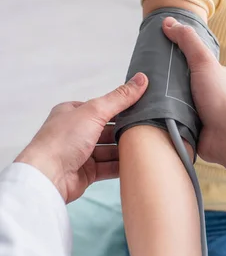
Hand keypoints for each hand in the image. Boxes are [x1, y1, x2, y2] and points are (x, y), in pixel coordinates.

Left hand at [15, 74, 147, 203]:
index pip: (101, 107)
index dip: (121, 108)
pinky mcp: (85, 172)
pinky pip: (107, 167)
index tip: (142, 108)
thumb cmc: (63, 139)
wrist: (48, 176)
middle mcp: (75, 132)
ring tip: (145, 147)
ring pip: (108, 149)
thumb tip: (141, 79)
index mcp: (72, 113)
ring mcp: (80, 153)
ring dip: (123, 149)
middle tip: (147, 129)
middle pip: (106, 129)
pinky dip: (120, 166)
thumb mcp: (95, 111)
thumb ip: (120, 98)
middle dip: (124, 131)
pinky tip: (135, 164)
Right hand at [162, 18, 225, 173]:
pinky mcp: (195, 130)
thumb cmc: (220, 99)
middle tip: (147, 81)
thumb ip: (187, 42)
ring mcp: (203, 113)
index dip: (176, 58)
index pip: (194, 63)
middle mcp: (211, 94)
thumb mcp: (203, 62)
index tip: (157, 57)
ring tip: (145, 98)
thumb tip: (168, 22)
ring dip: (165, 103)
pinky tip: (152, 117)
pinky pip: (176, 122)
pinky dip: (166, 120)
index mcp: (217, 77)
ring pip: (178, 104)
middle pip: (183, 84)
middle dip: (167, 83)